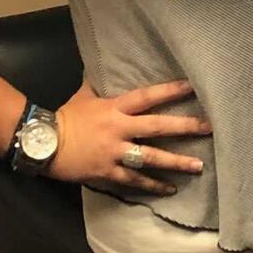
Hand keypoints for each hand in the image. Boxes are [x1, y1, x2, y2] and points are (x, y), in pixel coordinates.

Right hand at [46, 79, 210, 195]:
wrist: (43, 143)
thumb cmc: (65, 117)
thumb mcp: (84, 95)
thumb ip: (98, 83)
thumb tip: (101, 64)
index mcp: (115, 108)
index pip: (148, 96)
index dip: (170, 90)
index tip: (193, 86)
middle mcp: (119, 129)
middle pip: (158, 126)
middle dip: (185, 127)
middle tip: (210, 128)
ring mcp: (115, 152)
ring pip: (151, 157)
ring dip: (176, 162)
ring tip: (198, 166)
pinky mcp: (107, 172)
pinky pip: (134, 181)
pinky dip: (152, 185)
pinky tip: (169, 189)